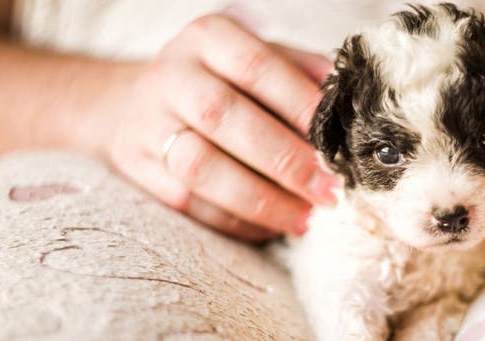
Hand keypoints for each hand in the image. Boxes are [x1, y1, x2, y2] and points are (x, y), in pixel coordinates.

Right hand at [107, 14, 335, 241]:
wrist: (140, 100)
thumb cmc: (221, 80)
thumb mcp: (258, 58)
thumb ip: (302, 73)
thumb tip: (348, 102)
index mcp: (208, 38)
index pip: (257, 67)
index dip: (299, 104)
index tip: (338, 142)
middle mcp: (171, 75)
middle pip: (225, 118)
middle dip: (284, 161)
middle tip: (328, 191)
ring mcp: (147, 122)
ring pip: (200, 167)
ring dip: (259, 200)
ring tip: (303, 218)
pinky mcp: (137, 166)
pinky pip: (187, 202)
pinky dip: (234, 220)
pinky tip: (270, 227)